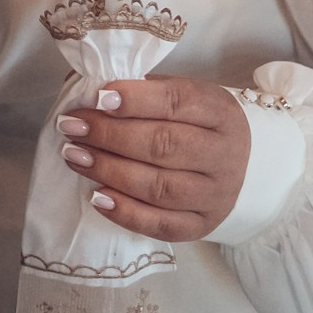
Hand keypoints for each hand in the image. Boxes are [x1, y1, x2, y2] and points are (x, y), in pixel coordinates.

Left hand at [57, 75, 249, 241]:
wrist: (240, 168)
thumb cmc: (195, 124)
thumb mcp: (180, 95)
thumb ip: (140, 89)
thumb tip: (85, 86)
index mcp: (219, 112)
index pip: (176, 102)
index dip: (134, 99)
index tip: (97, 98)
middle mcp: (223, 154)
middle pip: (163, 145)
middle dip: (109, 135)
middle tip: (72, 127)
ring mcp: (215, 194)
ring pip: (158, 187)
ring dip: (109, 172)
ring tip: (74, 156)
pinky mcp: (202, 225)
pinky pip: (161, 225)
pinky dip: (126, 213)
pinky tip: (96, 198)